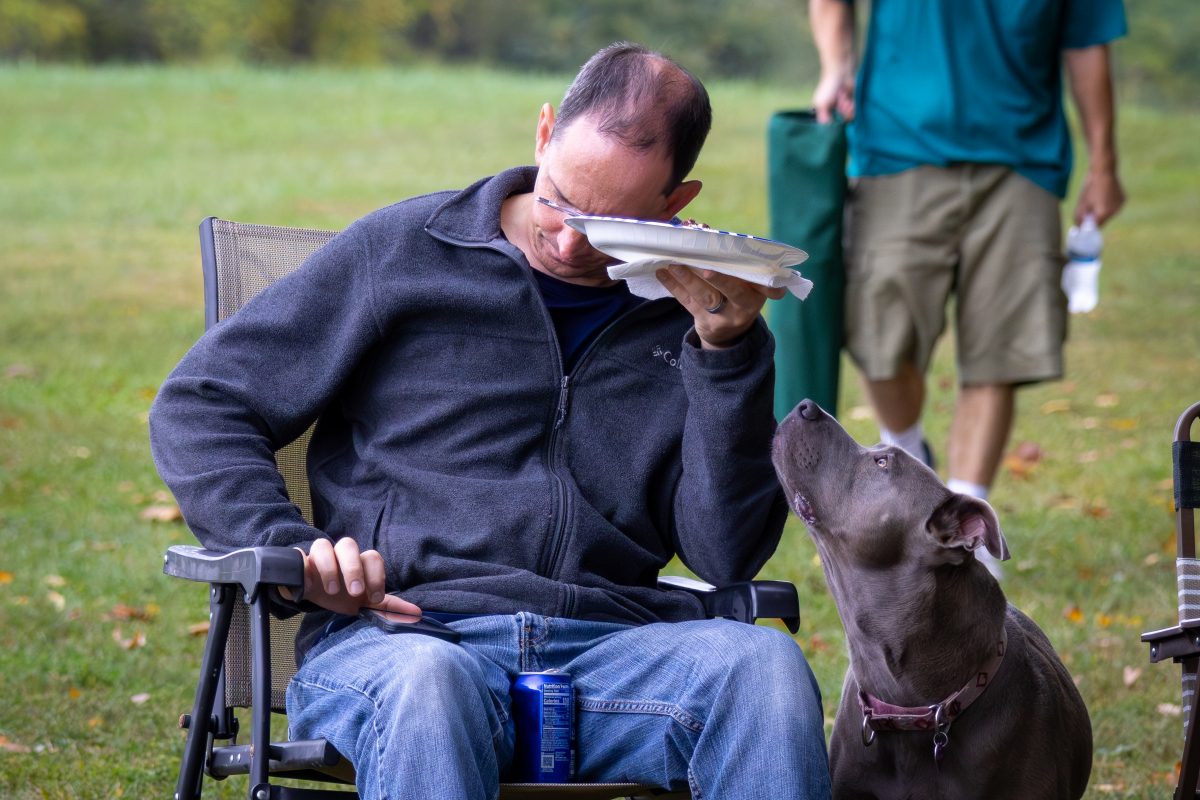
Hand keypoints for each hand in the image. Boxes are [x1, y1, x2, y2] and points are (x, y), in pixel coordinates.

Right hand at [280, 537, 421, 618]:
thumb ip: (388, 608)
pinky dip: (305, 568)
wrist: (309, 593)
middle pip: (349, 545)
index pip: (373, 558)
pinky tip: (308, 585)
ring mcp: (318, 555)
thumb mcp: (363, 603)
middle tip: (356, 592)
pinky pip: (299, 556)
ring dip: (330, 567)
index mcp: (359, 562)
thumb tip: (417, 614)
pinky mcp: (299, 561)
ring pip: (324, 545)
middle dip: (354, 569)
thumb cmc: (340, 594)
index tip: (375, 598)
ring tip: (332, 590)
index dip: (376, 576)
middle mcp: (340, 554)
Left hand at [656, 264, 785, 349]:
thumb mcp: (744, 281)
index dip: (771, 286)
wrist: (728, 334)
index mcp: (759, 292)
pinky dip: (674, 286)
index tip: (770, 280)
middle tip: (706, 269)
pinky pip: (688, 303)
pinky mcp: (706, 322)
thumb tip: (698, 226)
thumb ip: (728, 258)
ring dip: (689, 279)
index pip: (769, 289)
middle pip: (733, 291)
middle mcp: (745, 305)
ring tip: (675, 264)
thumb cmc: (735, 294)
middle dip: (720, 279)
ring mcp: (725, 316)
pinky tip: (663, 273)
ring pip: (706, 296)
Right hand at [813, 66, 854, 122]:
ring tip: (845, 97)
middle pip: (841, 119)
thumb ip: (822, 116)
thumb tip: (826, 125)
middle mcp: (833, 108)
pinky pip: (855, 109)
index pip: (830, 123)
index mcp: (824, 109)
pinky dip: (853, 105)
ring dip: (848, 108)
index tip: (836, 114)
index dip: (835, 120)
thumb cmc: (829, 85)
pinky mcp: (851, 99)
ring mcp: (842, 104)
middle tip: (843, 102)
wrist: (841, 70)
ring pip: (848, 115)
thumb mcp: (821, 102)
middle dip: (843, 112)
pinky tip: (849, 98)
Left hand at [1073, 168, 1124, 225]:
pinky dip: (1109, 205)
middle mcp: (1114, 212)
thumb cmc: (1090, 187)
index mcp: (1103, 214)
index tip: (1084, 222)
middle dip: (1095, 218)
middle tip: (1089, 209)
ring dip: (1103, 211)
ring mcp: (1120, 205)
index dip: (1089, 225)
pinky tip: (1104, 196)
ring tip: (1097, 199)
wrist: (1103, 171)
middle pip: (1103, 221)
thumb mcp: (1081, 203)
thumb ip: (1079, 218)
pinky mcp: (1123, 199)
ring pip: (1109, 214)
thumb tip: (1079, 228)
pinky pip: (1114, 207)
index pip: (1095, 227)